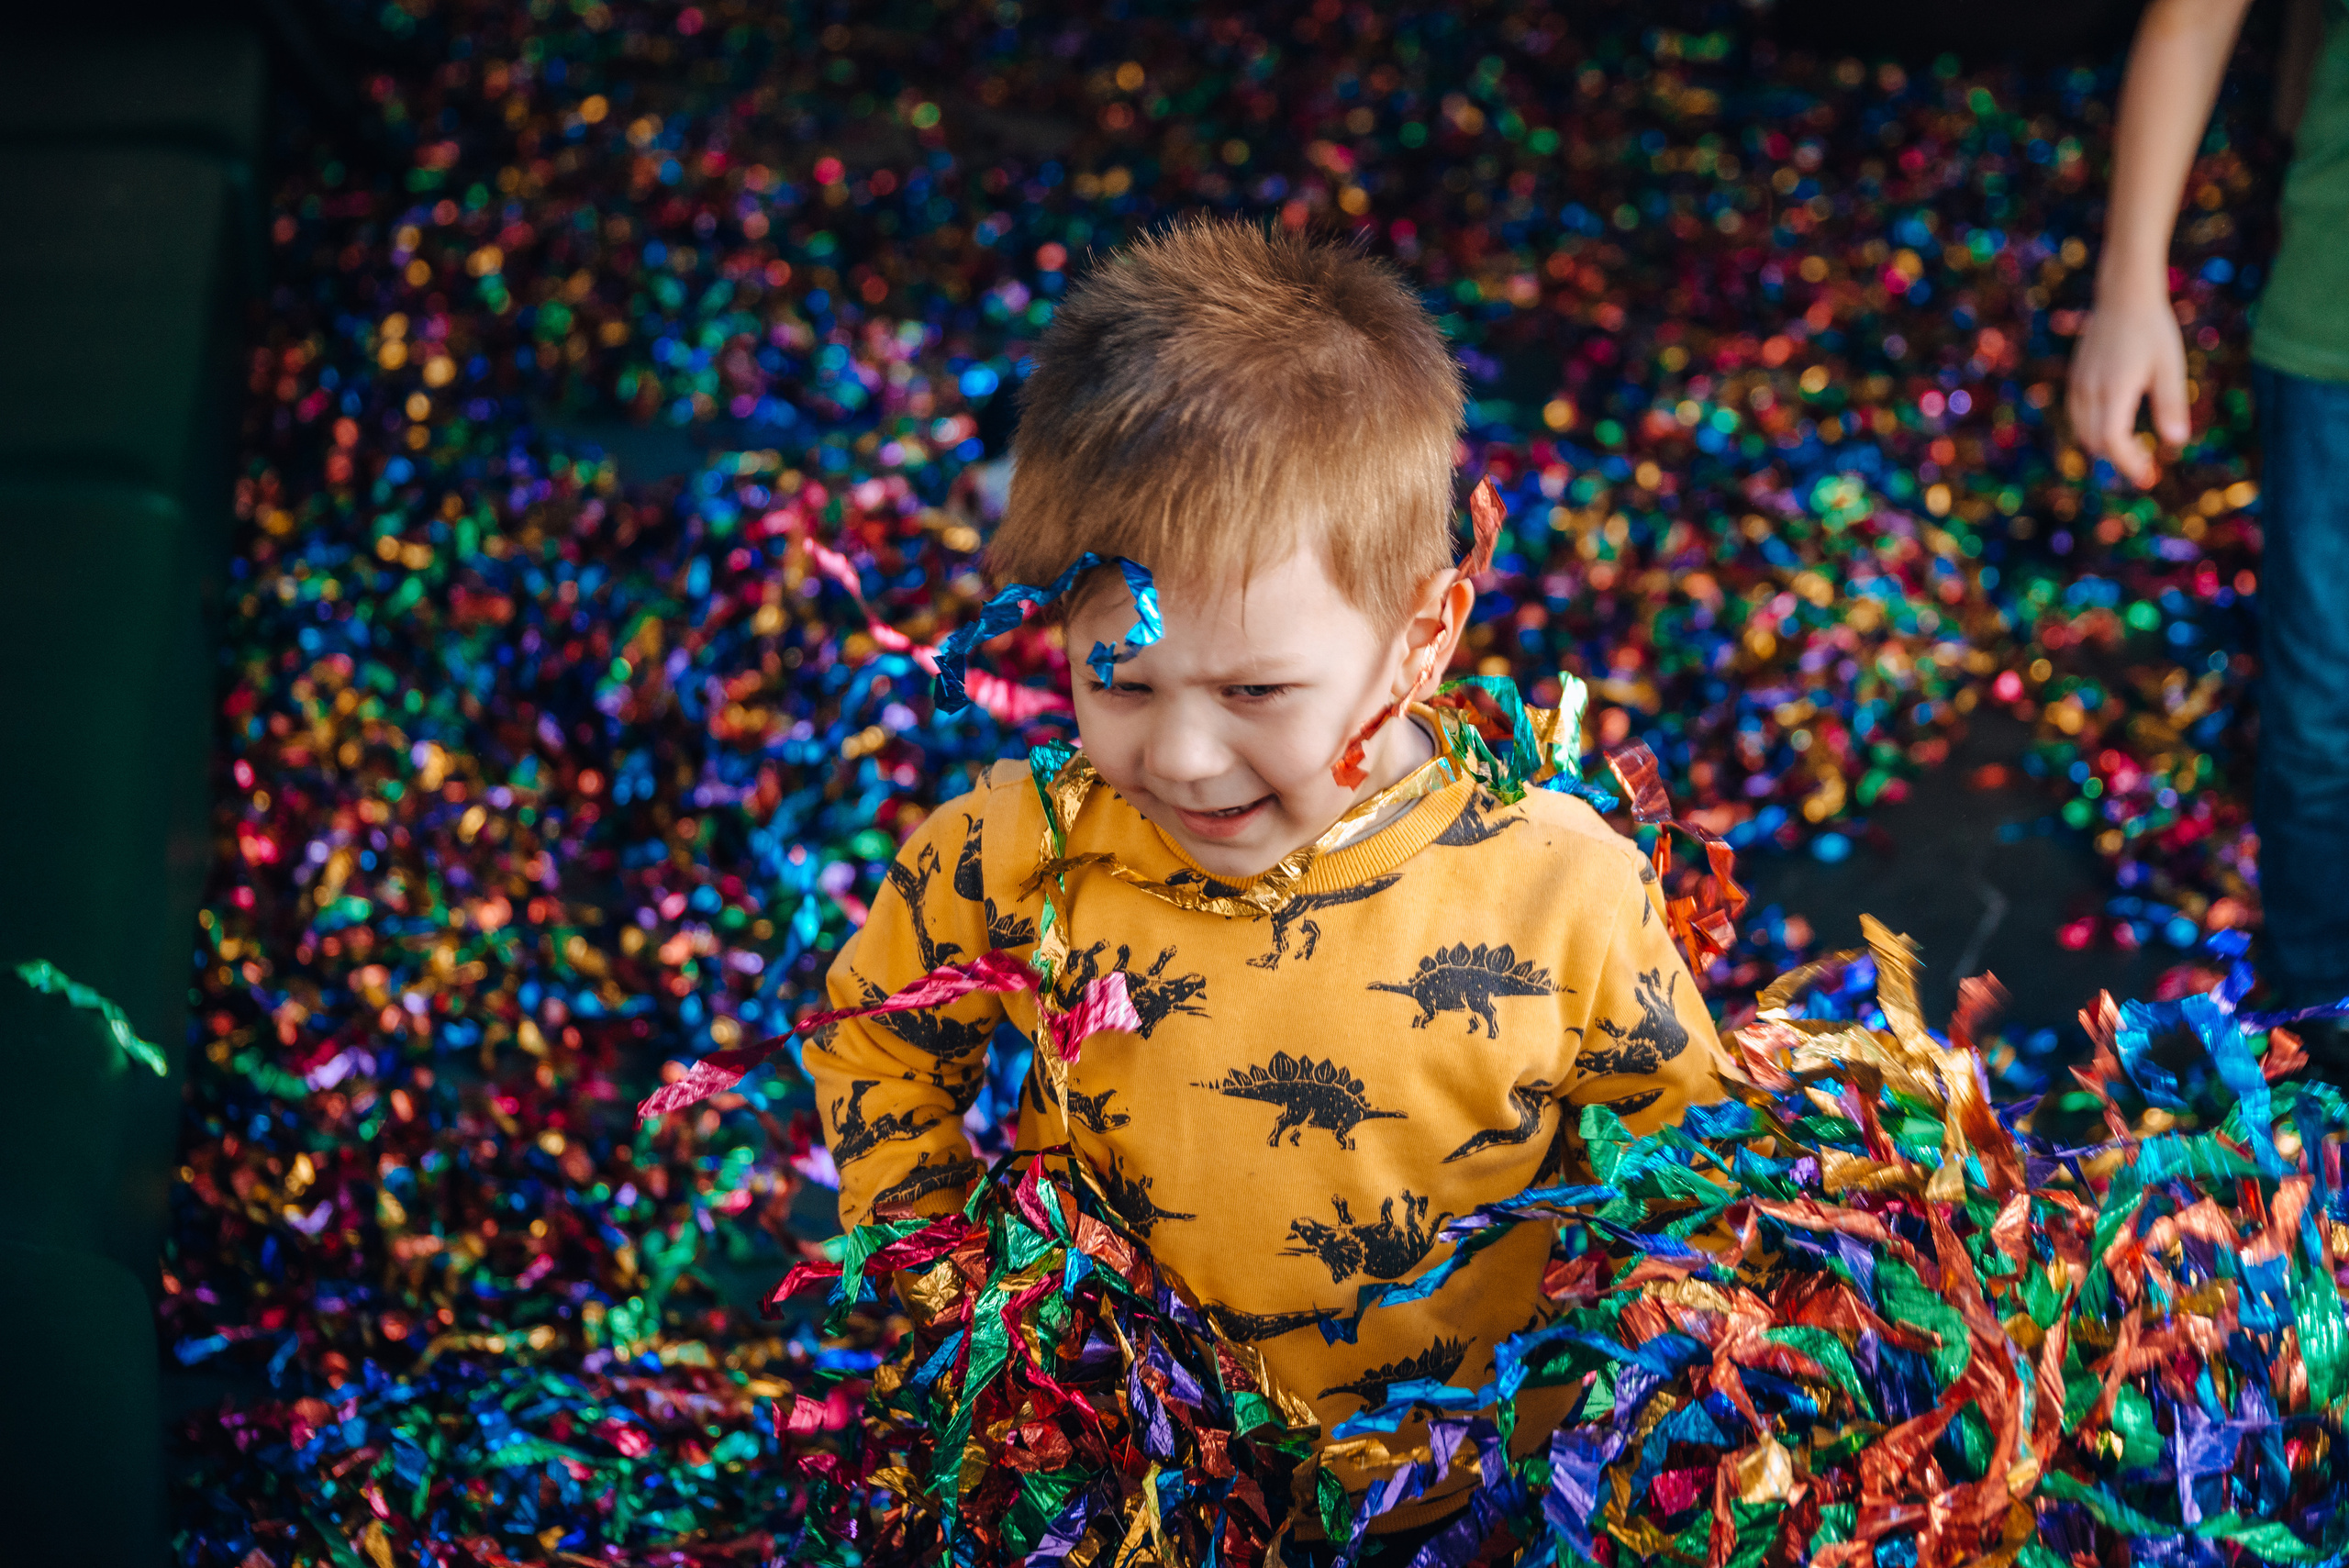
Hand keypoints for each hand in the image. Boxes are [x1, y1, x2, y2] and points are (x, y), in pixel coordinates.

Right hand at [2067, 290, 2190, 487]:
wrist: (2123, 296)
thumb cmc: (2153, 330)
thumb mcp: (2170, 367)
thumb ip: (2171, 406)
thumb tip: (2176, 442)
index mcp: (2115, 390)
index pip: (2112, 441)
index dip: (2128, 463)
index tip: (2148, 476)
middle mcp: (2090, 391)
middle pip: (2095, 442)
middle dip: (2118, 458)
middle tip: (2145, 466)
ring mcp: (2079, 385)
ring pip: (2083, 431)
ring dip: (2104, 445)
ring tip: (2132, 450)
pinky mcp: (2076, 378)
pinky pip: (2079, 416)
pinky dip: (2094, 429)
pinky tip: (2116, 425)